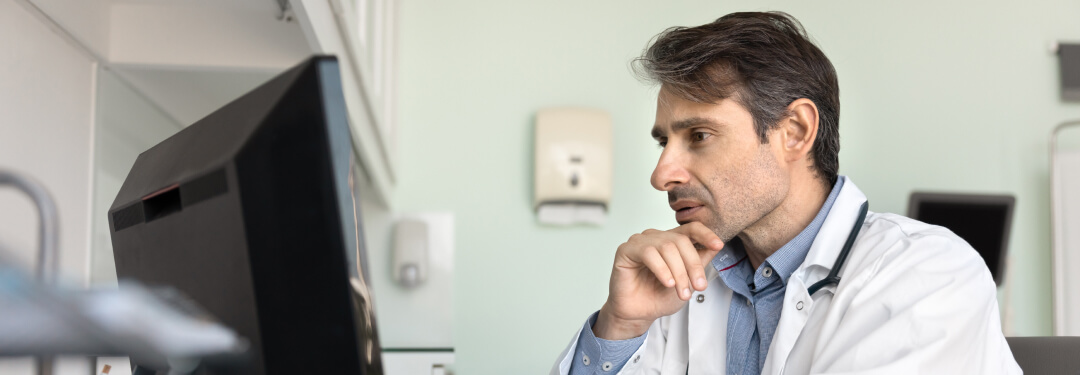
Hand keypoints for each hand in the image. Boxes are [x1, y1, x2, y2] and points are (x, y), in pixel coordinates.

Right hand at [593, 222, 723, 339]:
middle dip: (693, 265)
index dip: (705, 234)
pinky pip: (648, 253)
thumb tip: (716, 247)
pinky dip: (662, 269)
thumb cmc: (660, 297)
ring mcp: (640, 242)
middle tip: (699, 286)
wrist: (639, 314)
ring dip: (678, 272)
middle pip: (681, 240)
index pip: (690, 228)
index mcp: (671, 241)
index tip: (718, 245)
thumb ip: (700, 262)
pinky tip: (667, 283)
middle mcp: (656, 238)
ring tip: (681, 291)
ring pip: (666, 247)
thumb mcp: (688, 281)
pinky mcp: (626, 250)